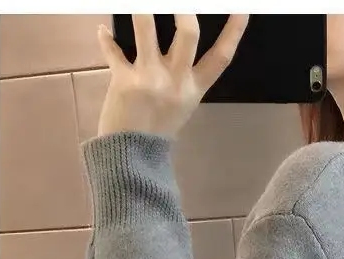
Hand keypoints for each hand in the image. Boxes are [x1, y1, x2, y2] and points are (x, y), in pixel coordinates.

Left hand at [96, 14, 248, 137]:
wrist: (132, 157)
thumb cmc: (156, 130)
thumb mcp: (179, 105)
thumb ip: (180, 77)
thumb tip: (171, 47)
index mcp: (194, 89)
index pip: (221, 58)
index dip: (234, 31)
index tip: (242, 9)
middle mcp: (176, 81)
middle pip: (189, 33)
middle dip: (184, 8)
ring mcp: (150, 78)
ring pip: (146, 29)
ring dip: (142, 8)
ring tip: (138, 1)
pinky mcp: (124, 80)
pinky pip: (113, 51)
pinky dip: (106, 39)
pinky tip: (101, 31)